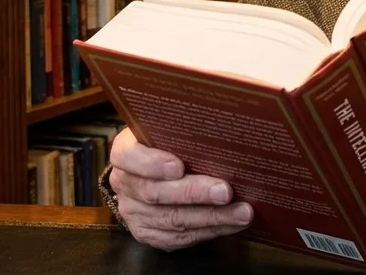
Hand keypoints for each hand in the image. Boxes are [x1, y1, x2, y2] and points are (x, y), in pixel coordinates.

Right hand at [108, 128, 253, 250]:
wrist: (153, 171)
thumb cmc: (169, 143)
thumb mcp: (169, 130)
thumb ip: (184, 129)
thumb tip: (223, 127)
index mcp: (124, 151)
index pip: (128, 157)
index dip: (152, 163)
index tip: (179, 166)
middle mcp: (123, 183)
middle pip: (155, 193)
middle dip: (194, 193)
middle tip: (226, 191)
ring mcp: (133, 212)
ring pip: (171, 219)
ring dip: (211, 217)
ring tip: (242, 212)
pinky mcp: (147, 233)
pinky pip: (178, 238)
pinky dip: (209, 231)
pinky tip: (232, 224)